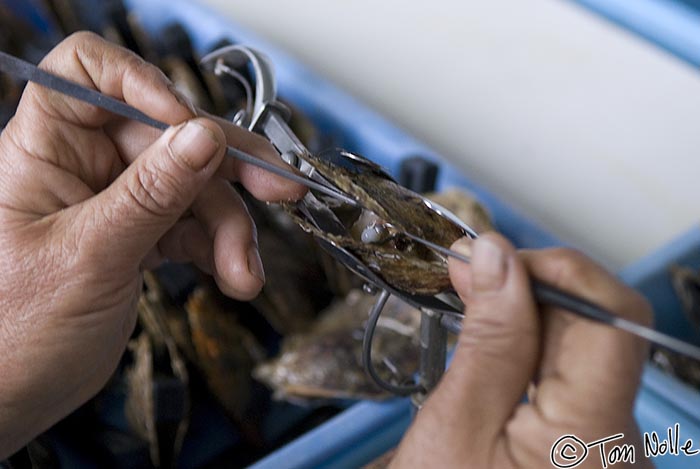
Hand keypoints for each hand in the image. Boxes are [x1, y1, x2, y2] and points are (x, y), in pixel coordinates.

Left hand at [0, 32, 303, 456]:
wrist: (15, 398)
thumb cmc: (13, 332)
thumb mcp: (90, 255)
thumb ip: (152, 193)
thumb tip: (205, 136)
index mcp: (45, 149)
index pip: (88, 74)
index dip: (142, 84)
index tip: (191, 125)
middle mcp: (85, 165)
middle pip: (168, 136)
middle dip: (226, 169)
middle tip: (278, 190)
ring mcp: (118, 201)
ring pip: (195, 186)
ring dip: (231, 228)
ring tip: (245, 273)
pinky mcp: (143, 235)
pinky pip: (196, 226)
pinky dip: (222, 249)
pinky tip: (236, 275)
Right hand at [392, 233, 652, 467]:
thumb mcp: (455, 424)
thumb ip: (488, 339)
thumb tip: (496, 257)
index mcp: (593, 437)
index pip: (614, 319)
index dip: (558, 271)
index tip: (492, 259)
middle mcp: (618, 438)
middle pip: (600, 326)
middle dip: (532, 286)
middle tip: (467, 274)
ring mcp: (605, 439)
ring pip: (581, 344)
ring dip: (525, 312)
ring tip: (470, 303)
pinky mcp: (585, 438)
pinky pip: (568, 371)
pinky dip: (526, 344)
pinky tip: (489, 342)